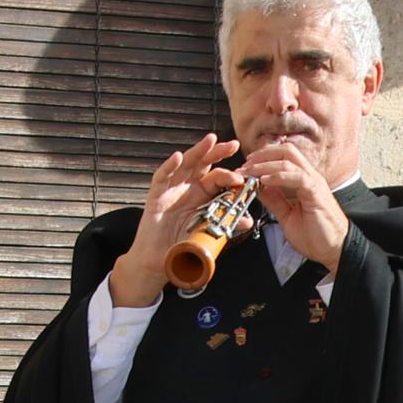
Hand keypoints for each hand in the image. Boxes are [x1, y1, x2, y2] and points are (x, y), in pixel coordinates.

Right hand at [105, 135, 246, 307]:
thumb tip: (247, 220)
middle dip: (218, 152)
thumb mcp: (208, 235)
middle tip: (233, 145)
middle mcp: (188, 188)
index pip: (218, 178)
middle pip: (204, 164)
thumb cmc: (183, 247)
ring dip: (198, 151)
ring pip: (185, 164)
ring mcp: (172, 190)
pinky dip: (168, 167)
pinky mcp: (156, 196)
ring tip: (210, 140)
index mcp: (202, 195)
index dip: (230, 176)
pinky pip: (161, 178)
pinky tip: (177, 157)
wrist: (160, 262)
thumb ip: (226, 226)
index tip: (241, 178)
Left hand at [246, 141, 348, 274]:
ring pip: (289, 160)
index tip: (246, 166)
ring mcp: (314, 183)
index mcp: (303, 180)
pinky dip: (279, 176)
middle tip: (244, 165)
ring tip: (249, 171)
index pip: (284, 156)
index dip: (263, 157)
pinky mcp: (316, 193)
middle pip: (286, 151)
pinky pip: (297, 177)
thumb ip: (274, 200)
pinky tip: (264, 180)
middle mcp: (309, 176)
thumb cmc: (314, 234)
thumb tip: (258, 188)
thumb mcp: (286, 215)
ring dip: (265, 164)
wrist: (333, 249)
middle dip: (262, 154)